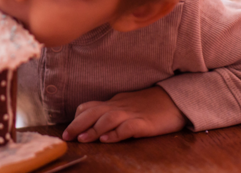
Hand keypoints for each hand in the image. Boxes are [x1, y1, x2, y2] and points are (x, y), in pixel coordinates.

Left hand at [62, 86, 185, 142]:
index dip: (76, 117)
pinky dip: (116, 133)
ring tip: (83, 139)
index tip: (67, 130)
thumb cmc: (149, 104)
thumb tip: (92, 119)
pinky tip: (107, 139)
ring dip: (94, 129)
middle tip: (66, 136)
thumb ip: (110, 111)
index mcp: (113, 103)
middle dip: (78, 124)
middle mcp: (119, 106)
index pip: (90, 106)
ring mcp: (132, 113)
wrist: (175, 100)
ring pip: (109, 118)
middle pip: (94, 112)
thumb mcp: (125, 105)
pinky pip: (129, 127)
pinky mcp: (145, 122)